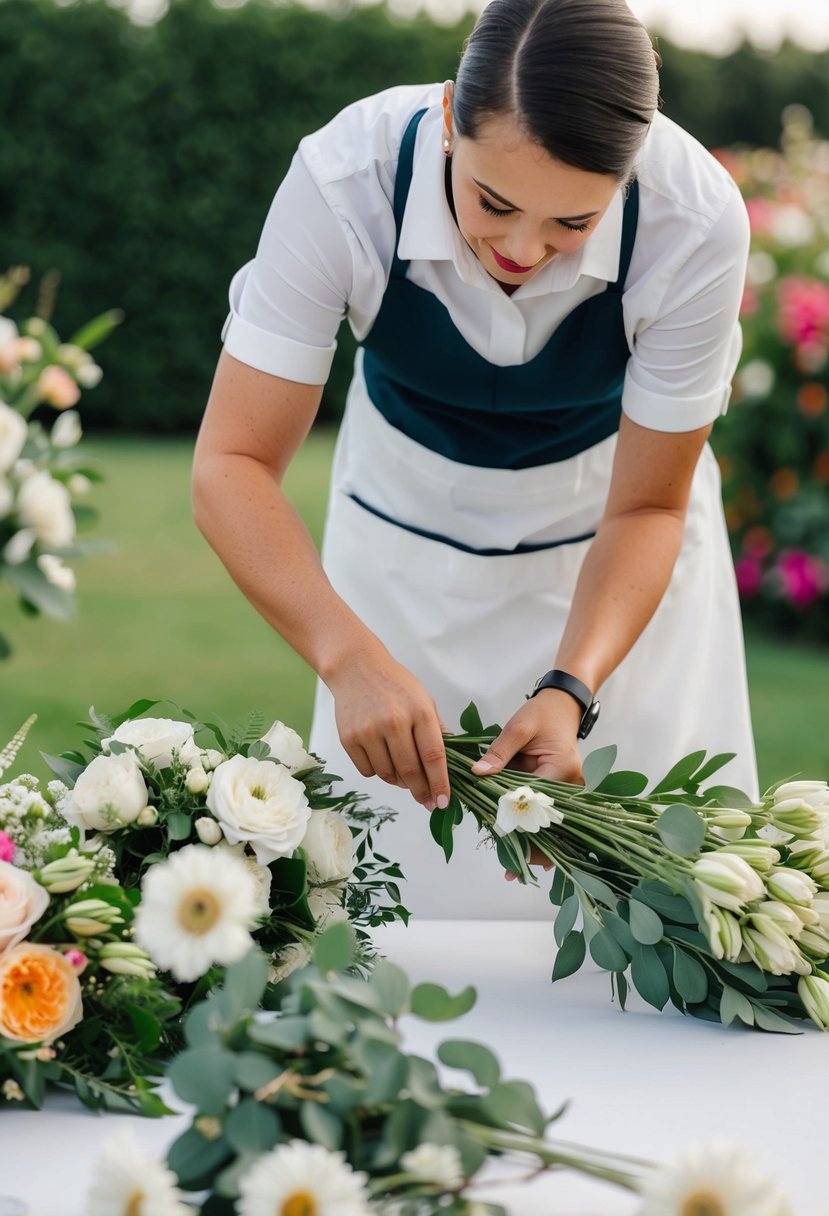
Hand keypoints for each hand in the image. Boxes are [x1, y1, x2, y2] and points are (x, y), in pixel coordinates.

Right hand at [327, 646, 449, 810]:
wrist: (356, 668)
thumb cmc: (395, 684)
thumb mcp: (424, 700)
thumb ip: (438, 730)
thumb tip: (452, 762)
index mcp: (419, 712)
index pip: (434, 757)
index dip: (440, 784)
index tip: (444, 801)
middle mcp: (394, 722)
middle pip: (410, 771)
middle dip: (421, 791)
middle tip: (427, 801)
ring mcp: (369, 731)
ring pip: (388, 775)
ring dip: (399, 782)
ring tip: (404, 776)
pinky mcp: (349, 738)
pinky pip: (368, 770)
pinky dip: (378, 772)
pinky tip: (383, 760)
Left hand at [470, 690, 584, 883]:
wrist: (563, 704)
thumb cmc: (542, 712)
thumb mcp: (518, 727)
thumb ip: (499, 751)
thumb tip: (478, 773)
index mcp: (561, 769)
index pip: (536, 802)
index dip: (518, 821)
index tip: (501, 838)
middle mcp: (570, 785)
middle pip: (549, 824)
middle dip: (531, 848)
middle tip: (510, 871)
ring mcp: (568, 791)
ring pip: (550, 826)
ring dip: (534, 846)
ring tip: (513, 870)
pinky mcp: (559, 791)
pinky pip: (546, 816)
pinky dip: (534, 832)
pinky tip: (520, 852)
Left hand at [471, 688, 585, 783]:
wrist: (561, 704)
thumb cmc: (545, 712)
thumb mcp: (518, 728)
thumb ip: (499, 752)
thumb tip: (478, 772)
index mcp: (563, 768)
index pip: (531, 792)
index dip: (507, 793)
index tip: (484, 789)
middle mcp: (568, 779)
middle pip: (531, 796)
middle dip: (506, 791)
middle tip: (481, 784)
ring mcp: (562, 781)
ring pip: (529, 792)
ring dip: (510, 786)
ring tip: (488, 779)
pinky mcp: (554, 779)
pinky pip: (531, 785)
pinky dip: (515, 780)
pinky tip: (502, 774)